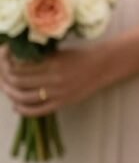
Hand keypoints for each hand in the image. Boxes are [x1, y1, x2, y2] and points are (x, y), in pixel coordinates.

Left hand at [0, 45, 115, 116]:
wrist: (104, 66)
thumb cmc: (81, 56)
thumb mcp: (59, 52)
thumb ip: (39, 58)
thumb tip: (15, 61)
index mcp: (51, 63)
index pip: (18, 67)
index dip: (5, 65)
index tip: (3, 61)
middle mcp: (53, 79)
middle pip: (17, 82)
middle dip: (4, 79)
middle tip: (1, 76)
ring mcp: (58, 93)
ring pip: (23, 97)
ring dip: (10, 94)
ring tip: (7, 89)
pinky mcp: (63, 103)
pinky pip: (38, 110)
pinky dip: (23, 110)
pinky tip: (16, 106)